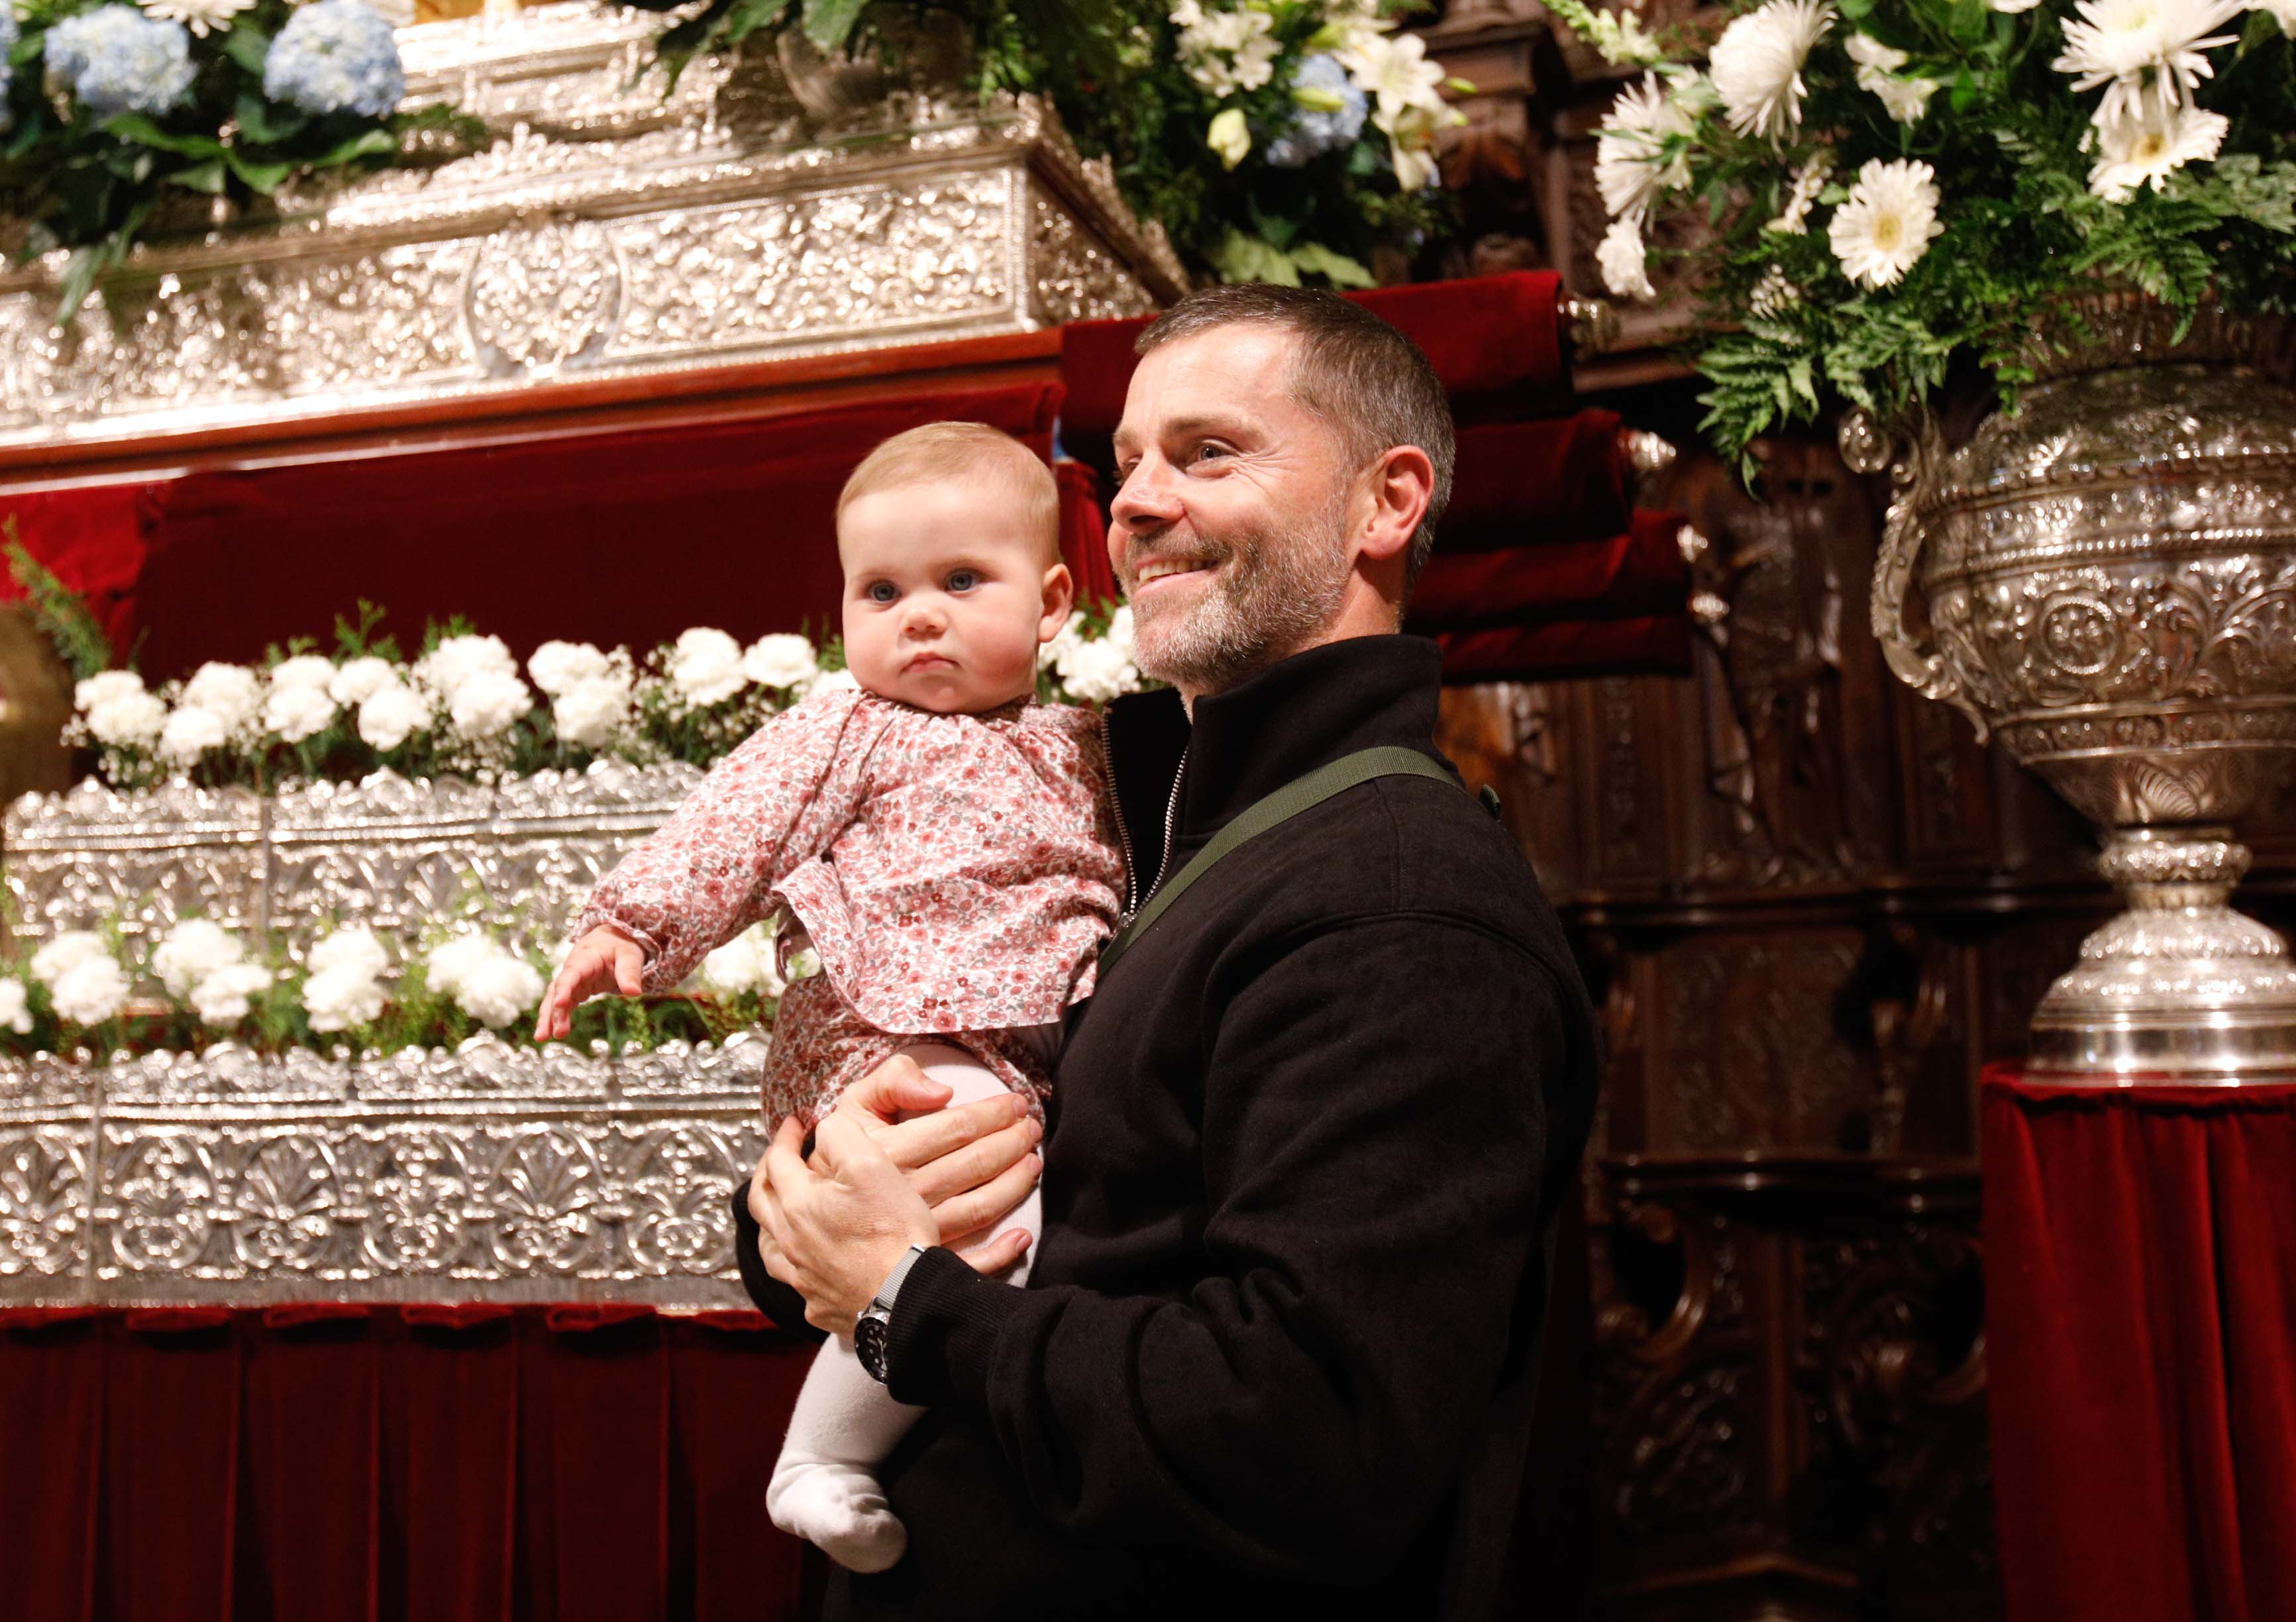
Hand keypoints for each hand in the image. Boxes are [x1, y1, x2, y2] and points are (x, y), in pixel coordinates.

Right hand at [533, 925, 643, 1040]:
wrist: (613, 938)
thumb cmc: (621, 946)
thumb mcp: (630, 955)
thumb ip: (630, 973)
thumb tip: (634, 993)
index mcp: (586, 958)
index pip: (572, 974)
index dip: (565, 989)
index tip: (559, 1004)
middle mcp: (573, 969)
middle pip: (558, 989)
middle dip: (554, 1011)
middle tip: (555, 1032)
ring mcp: (571, 980)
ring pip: (554, 998)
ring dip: (549, 1017)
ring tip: (542, 1037)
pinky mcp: (574, 989)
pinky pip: (563, 1004)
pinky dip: (557, 1017)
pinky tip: (553, 1033)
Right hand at [746, 1053, 1042, 1297]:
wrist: (808, 1224)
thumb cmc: (834, 1160)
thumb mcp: (851, 1109)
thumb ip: (891, 1084)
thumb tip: (941, 1092)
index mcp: (886, 1154)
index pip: (954, 1128)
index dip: (992, 1113)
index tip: (1015, 1103)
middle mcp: (902, 1193)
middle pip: (973, 1165)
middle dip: (1011, 1143)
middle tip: (1032, 1129)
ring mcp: (911, 1233)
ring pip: (978, 1207)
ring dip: (1014, 1186)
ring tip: (1033, 1164)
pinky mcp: (915, 1263)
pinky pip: (965, 1264)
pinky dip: (999, 1254)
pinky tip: (1021, 1237)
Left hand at [754, 1112, 942, 1334]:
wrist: (909, 1297)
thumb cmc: (893, 1230)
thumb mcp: (872, 1163)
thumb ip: (841, 1135)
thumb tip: (824, 1130)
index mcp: (798, 1204)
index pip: (778, 1160)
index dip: (785, 1137)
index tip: (796, 1124)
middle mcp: (791, 1242)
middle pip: (761, 1202)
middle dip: (767, 1173)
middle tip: (779, 1158)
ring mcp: (803, 1278)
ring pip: (770, 1247)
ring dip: (769, 1223)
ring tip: (779, 1213)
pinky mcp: (820, 1306)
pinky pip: (796, 1282)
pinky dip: (796, 1265)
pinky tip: (809, 1264)